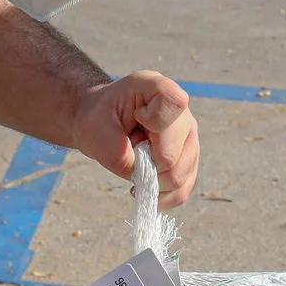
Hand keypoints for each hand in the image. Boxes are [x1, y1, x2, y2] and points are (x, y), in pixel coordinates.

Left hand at [72, 71, 198, 205]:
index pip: (174, 104)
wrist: (102, 124)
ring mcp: (189, 138)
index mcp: (159, 89)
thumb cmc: (99, 119)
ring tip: (135, 166)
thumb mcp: (96, 130)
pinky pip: (183, 188)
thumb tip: (145, 179)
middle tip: (129, 151)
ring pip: (181, 175)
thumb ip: (119, 154)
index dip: (155, 121)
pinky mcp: (189, 160)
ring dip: (152, 181)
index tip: (137, 119)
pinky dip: (161, 195)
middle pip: (176, 153)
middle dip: (147, 163)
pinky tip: (145, 187)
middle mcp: (182, 113)